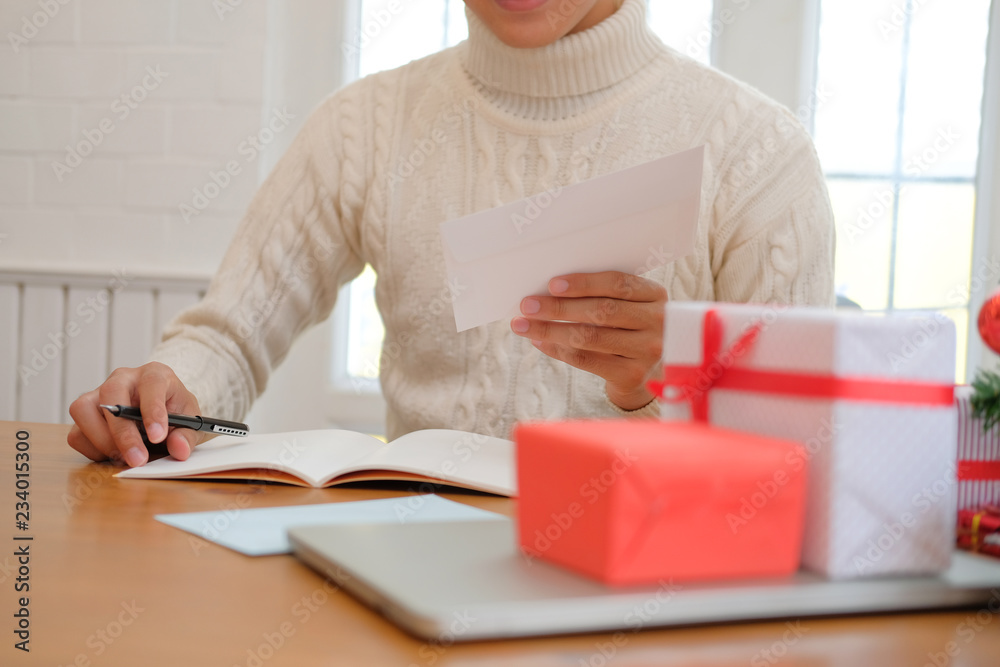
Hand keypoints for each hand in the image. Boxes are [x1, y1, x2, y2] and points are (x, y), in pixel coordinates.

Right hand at [67, 362, 202, 466]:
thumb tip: (179, 450)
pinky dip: (93, 450)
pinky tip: (114, 454)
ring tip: (125, 457)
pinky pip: (76, 434)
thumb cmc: (175, 413)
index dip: (153, 410)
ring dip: (102, 440)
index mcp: (155, 374)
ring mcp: (99, 394)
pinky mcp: (85, 415)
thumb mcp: (190, 423)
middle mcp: (123, 379)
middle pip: (111, 394)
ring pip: (83, 410)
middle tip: (138, 459)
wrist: (162, 414)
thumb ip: (187, 436)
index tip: (158, 436)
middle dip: (123, 432)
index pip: (151, 383)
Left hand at [510, 271, 666, 410]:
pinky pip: (587, 360)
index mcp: (655, 295)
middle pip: (601, 311)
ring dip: (551, 330)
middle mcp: (657, 322)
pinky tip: (541, 342)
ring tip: (524, 326)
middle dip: (559, 308)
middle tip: (527, 305)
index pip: (617, 284)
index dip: (583, 283)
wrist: (648, 371)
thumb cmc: (628, 327)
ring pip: (590, 337)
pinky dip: (558, 350)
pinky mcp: (633, 375)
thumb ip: (600, 294)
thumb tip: (547, 291)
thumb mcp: (627, 305)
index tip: (551, 284)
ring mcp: (648, 351)